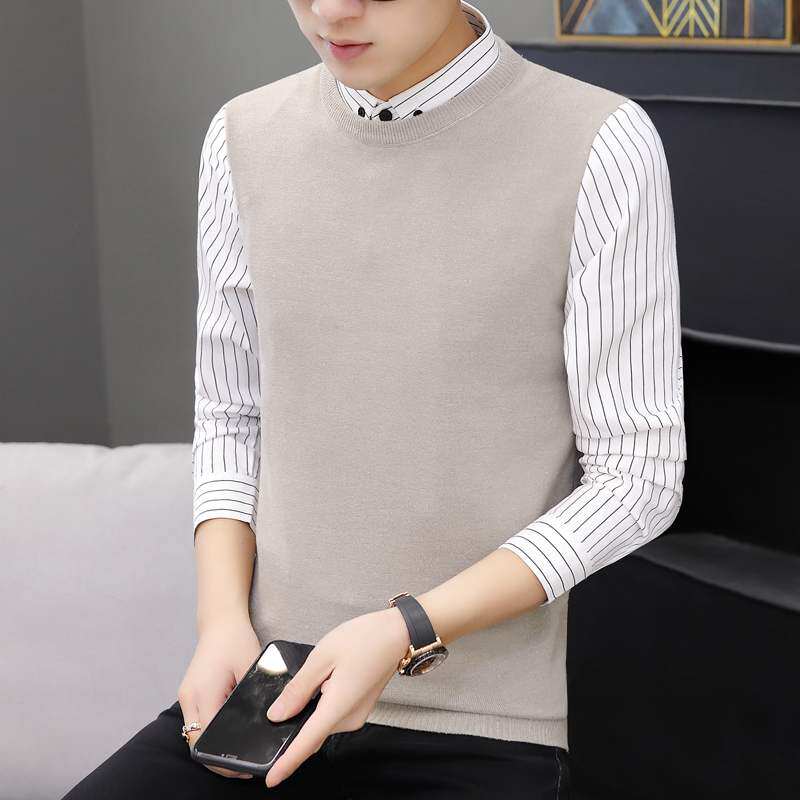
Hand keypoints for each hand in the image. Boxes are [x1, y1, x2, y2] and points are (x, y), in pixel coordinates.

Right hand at [177, 613, 262, 778]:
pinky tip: (229, 730)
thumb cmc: (236, 639)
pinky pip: (195, 721)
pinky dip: (208, 730)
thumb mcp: (251, 667)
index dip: (222, 759)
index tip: (243, 768)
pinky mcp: (190, 692)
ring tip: (238, 750)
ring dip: (210, 744)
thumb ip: (255, 695)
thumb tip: (267, 720)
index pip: (205, 740)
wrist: (220, 620)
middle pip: (195, 743)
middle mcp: (189, 697)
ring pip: (193, 734)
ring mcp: (186, 695)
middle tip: (243, 766)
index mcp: (203, 693)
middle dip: (215, 759)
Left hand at [263, 607, 410, 788]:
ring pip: (322, 721)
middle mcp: (349, 718)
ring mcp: (357, 715)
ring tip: (319, 672)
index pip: (307, 743)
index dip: (287, 763)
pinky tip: (325, 678)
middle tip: (295, 690)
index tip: (271, 779)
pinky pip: (333, 714)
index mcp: (338, 706)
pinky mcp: (359, 708)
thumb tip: (278, 715)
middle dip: (296, 722)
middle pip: (312, 732)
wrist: (397, 633)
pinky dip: (322, 704)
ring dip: (311, 709)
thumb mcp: (322, 657)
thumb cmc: (364, 639)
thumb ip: (298, 689)